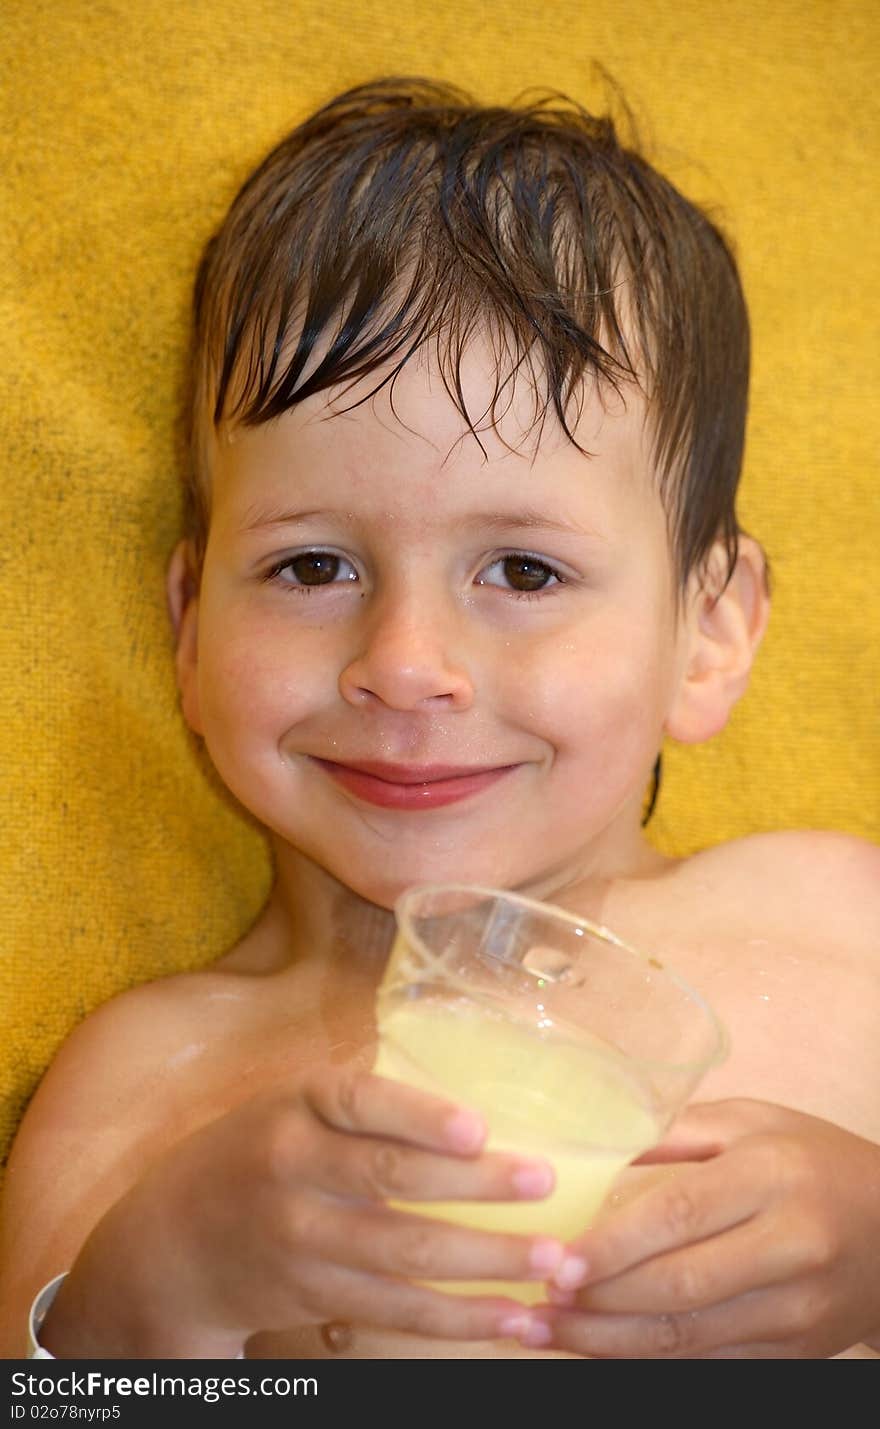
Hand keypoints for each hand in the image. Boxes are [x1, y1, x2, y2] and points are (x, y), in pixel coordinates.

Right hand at [42, 1068, 568, 1356]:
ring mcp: (301, 1240)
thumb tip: (481, 1083)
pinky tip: (515, 1318)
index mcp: (297, 1106)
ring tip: (556, 1265)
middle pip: (392, 1182)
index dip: (419, 1115)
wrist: (170, 1244)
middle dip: (477, 1188)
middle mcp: (294, 1169)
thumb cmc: (257, 1150)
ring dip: (487, 1264)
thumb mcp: (291, 1103)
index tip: (479, 1128)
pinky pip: (397, 1312)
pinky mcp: (315, 1296)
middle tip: (545, 1184)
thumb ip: (365, 1099)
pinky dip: (461, 1319)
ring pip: (404, 1258)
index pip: (360, 1101)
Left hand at [523, 1099, 879, 1358]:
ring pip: (689, 1337)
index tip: (556, 1261)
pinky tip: (601, 1348)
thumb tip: (588, 1154)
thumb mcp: (751, 1121)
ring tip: (549, 1331)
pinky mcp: (796, 1351)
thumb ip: (673, 1133)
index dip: (612, 1245)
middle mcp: (790, 1246)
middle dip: (599, 1301)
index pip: (679, 1214)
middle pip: (679, 1286)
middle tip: (539, 1299)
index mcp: (771, 1175)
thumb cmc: (811, 1159)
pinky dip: (648, 1360)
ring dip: (610, 1342)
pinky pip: (710, 1361)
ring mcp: (796, 1309)